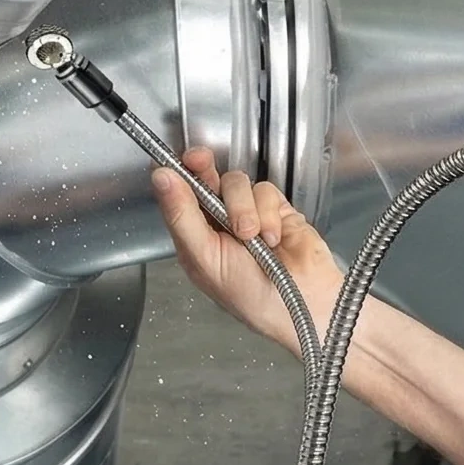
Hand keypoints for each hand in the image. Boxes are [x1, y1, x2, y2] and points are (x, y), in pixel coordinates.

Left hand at [149, 148, 340, 357]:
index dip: (176, 173)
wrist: (302, 303)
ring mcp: (249, 213)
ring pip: (236, 183)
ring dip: (243, 208)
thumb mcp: (205, 258)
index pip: (179, 196)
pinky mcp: (276, 209)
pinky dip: (268, 213)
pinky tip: (273, 237)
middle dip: (203, 168)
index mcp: (195, 236)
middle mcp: (219, 221)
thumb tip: (161, 178)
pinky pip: (265, 191)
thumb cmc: (249, 295)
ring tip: (252, 237)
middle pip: (205, 178)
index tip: (175, 160)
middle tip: (200, 160)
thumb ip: (182, 216)